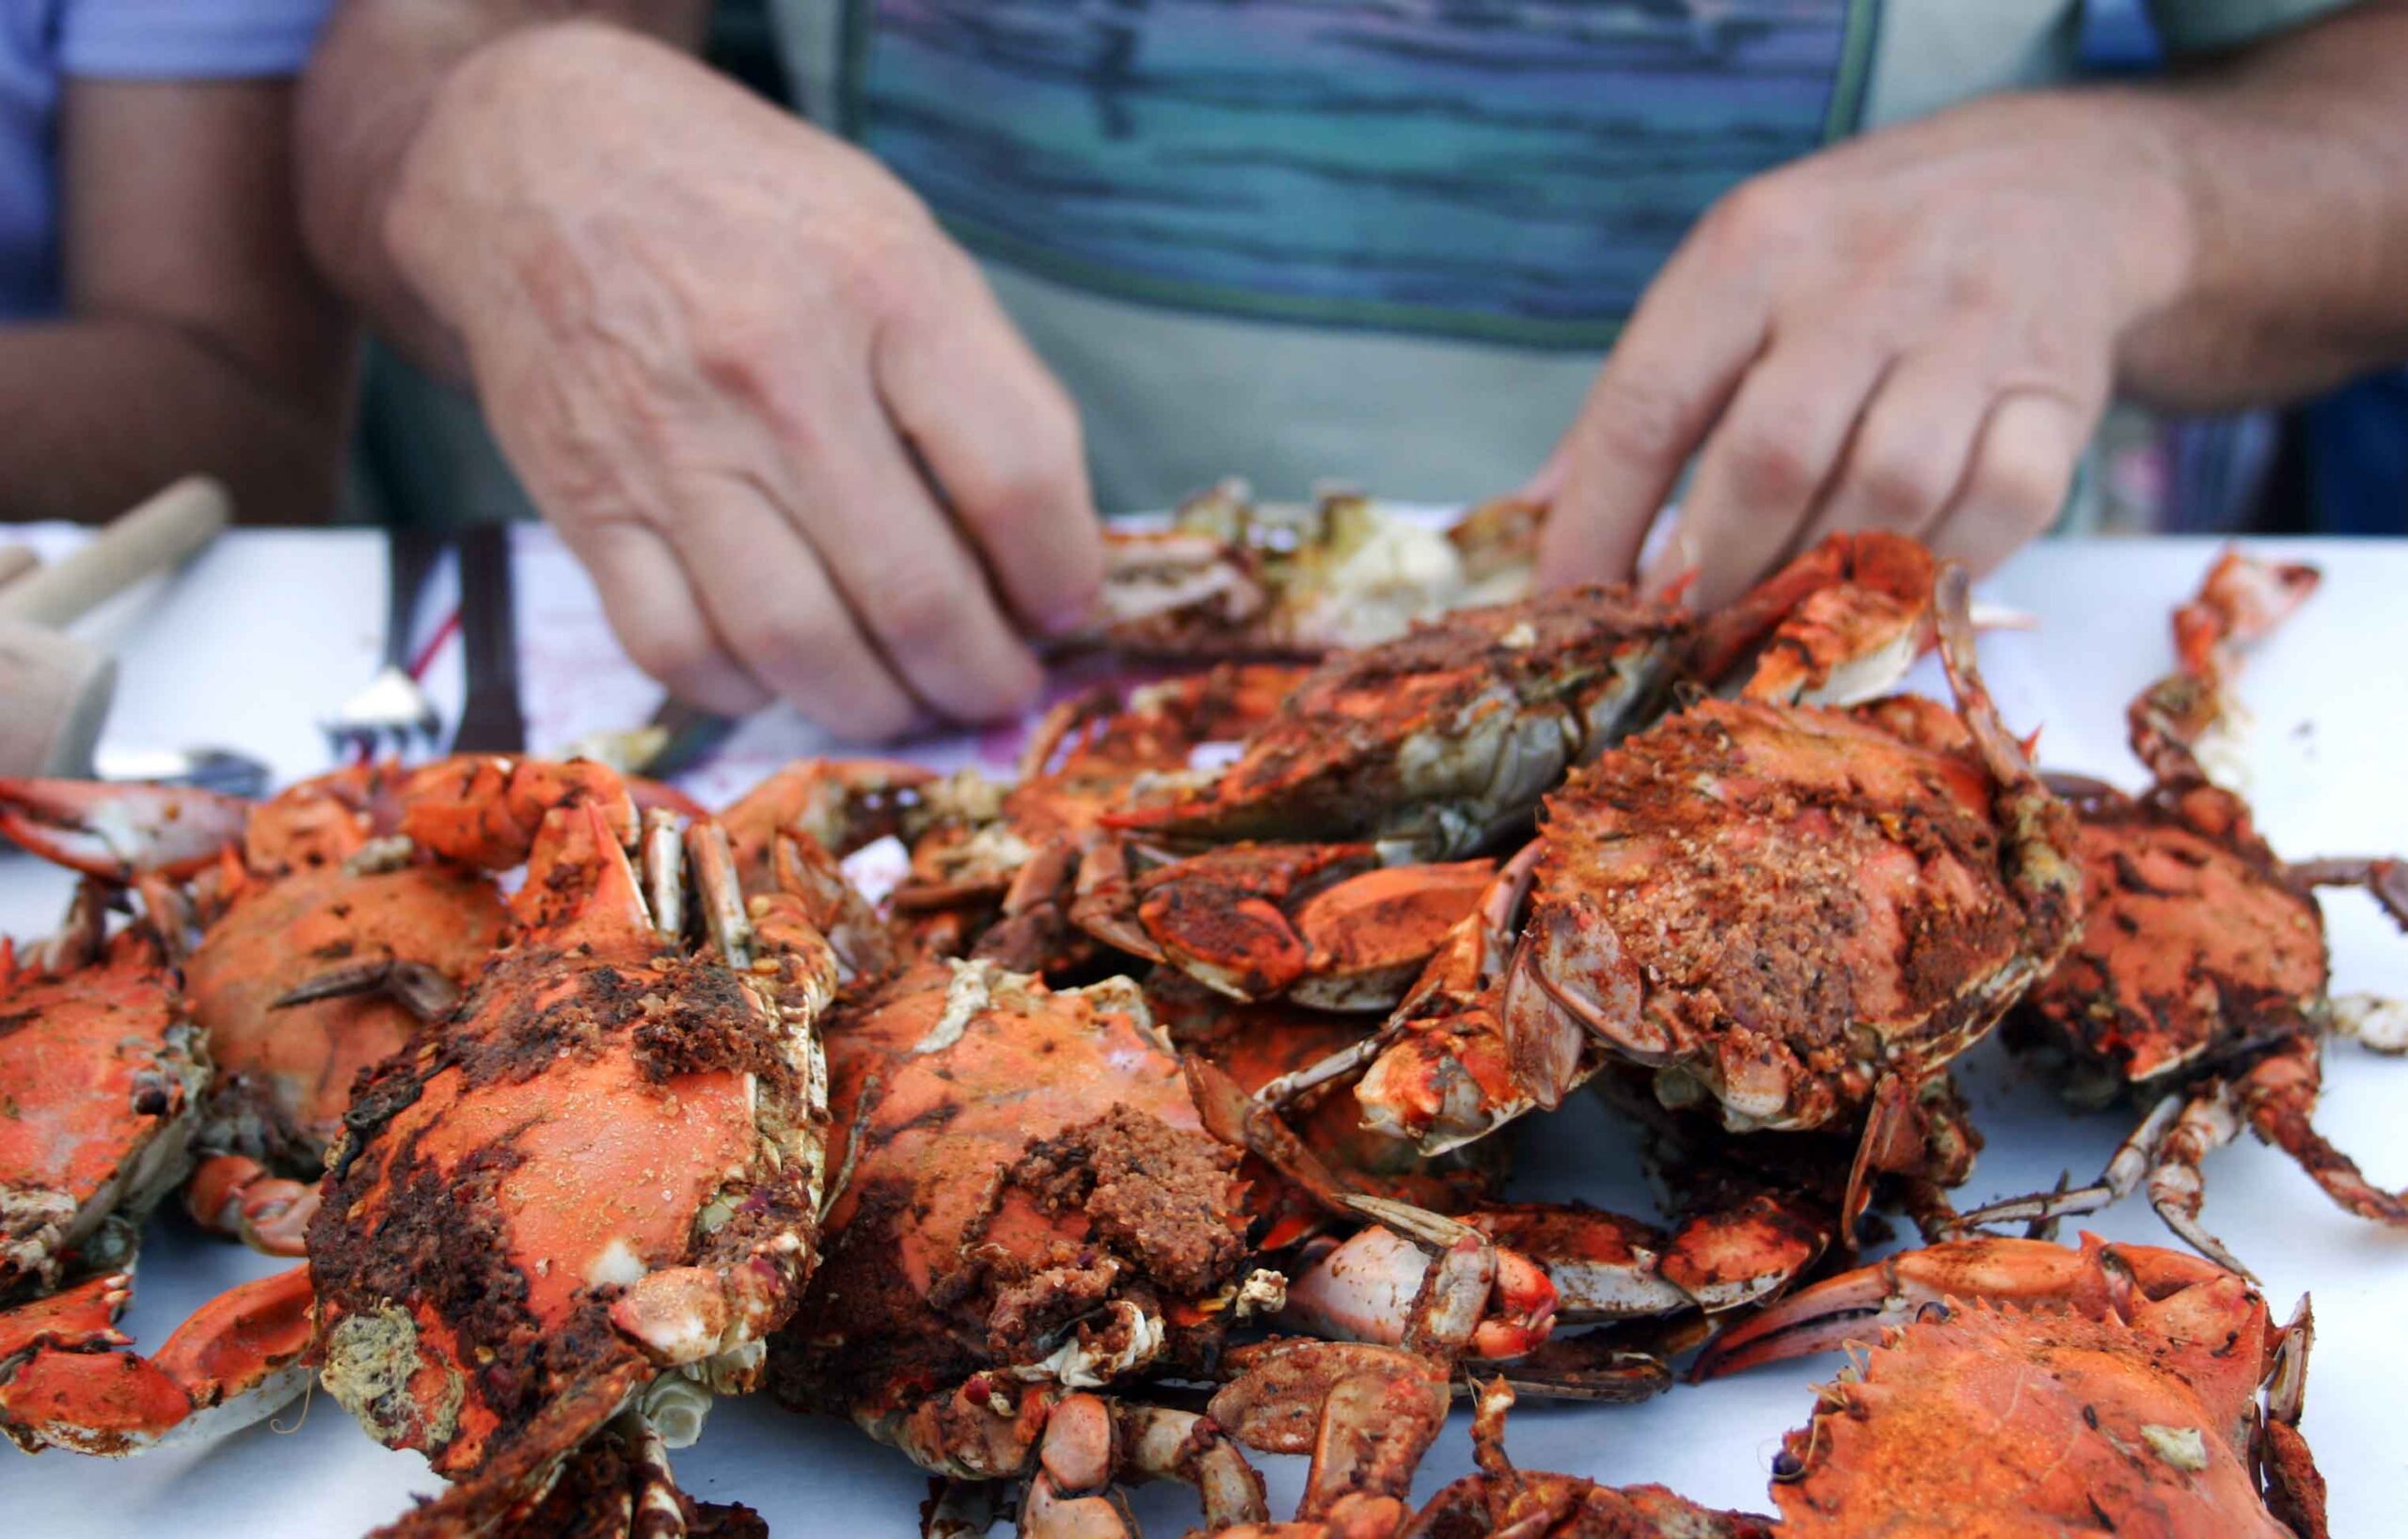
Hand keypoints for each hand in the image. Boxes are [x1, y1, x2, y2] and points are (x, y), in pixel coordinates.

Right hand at [385, 23, 1099, 735]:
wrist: (541, 157)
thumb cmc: (750, 207)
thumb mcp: (900, 241)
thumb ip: (980, 383)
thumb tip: (1046, 551)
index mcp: (884, 290)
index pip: (1016, 477)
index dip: (1063, 574)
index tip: (1066, 608)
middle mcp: (776, 374)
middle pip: (912, 593)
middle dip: (980, 675)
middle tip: (999, 688)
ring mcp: (670, 446)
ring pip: (798, 646)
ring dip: (877, 709)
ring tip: (912, 701)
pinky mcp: (584, 503)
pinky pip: (680, 652)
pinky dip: (751, 690)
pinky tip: (788, 670)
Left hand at [1535, 91, 2191, 608]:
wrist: (2056, 190)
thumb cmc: (1856, 258)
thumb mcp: (1735, 280)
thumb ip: (1640, 403)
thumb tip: (1531, 526)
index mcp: (1752, 251)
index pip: (1648, 405)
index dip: (1598, 527)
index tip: (1573, 609)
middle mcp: (1861, 280)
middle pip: (1769, 460)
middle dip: (1714, 576)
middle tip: (1682, 643)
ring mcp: (1971, 334)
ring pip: (1884, 497)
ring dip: (1820, 590)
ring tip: (1774, 639)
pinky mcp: (2058, 395)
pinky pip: (1996, 512)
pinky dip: (1935, 577)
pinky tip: (1889, 600)